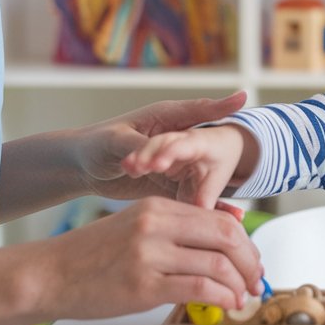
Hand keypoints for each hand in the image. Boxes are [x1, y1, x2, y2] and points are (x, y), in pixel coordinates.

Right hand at [32, 196, 263, 318]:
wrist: (50, 273)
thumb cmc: (91, 256)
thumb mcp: (135, 228)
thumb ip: (173, 231)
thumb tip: (215, 248)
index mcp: (157, 207)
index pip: (219, 218)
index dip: (245, 241)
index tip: (252, 259)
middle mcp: (157, 225)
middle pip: (226, 236)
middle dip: (250, 261)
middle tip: (256, 279)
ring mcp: (150, 254)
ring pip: (218, 264)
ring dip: (239, 284)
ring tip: (242, 297)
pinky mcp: (144, 284)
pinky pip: (199, 288)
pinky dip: (221, 298)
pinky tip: (225, 304)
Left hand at [73, 92, 246, 201]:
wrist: (81, 165)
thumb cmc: (96, 143)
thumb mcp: (117, 142)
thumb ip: (138, 147)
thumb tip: (156, 157)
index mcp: (167, 118)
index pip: (199, 110)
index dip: (221, 107)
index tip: (242, 99)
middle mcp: (177, 140)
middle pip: (206, 153)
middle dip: (219, 174)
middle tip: (227, 190)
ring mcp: (177, 164)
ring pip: (203, 180)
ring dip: (217, 199)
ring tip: (237, 218)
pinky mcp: (171, 185)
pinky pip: (191, 200)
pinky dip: (204, 213)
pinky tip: (223, 225)